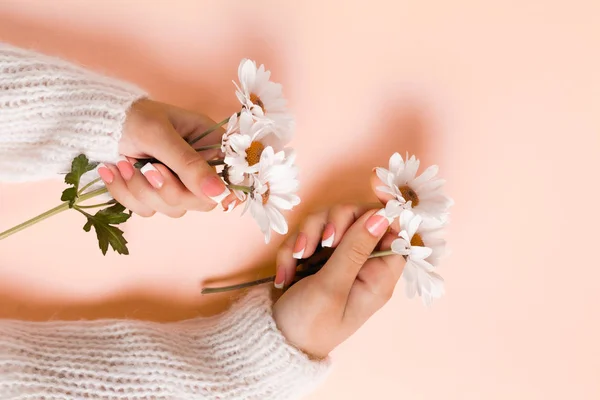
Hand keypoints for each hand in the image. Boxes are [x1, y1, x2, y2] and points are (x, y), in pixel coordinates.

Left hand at [96, 99, 230, 216]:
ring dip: (142, 190)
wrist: (93, 122)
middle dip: (169, 190)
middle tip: (149, 168)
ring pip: (172, 209)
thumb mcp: (160, 136)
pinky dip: (126, 193)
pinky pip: (147, 210)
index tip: (207, 195)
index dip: (224, 192)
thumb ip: (189, 164)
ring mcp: (176, 182)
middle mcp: (197, 166)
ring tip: (124, 162)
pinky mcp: (153, 194)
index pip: (231, 177)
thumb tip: (220, 193)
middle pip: (202, 201)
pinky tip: (114, 170)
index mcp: (209, 144)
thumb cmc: (132, 117)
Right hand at [272, 205, 404, 358]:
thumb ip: (355, 248)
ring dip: (308, 236)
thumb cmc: (309, 325)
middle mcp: (360, 263)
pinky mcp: (313, 257)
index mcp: (377, 275)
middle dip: (334, 223)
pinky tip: (285, 275)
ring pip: (328, 221)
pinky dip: (292, 250)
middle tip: (323, 243)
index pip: (393, 232)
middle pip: (357, 217)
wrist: (272, 342)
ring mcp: (335, 259)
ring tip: (297, 258)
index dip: (386, 208)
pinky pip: (306, 235)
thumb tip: (381, 215)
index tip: (373, 186)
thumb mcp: (332, 287)